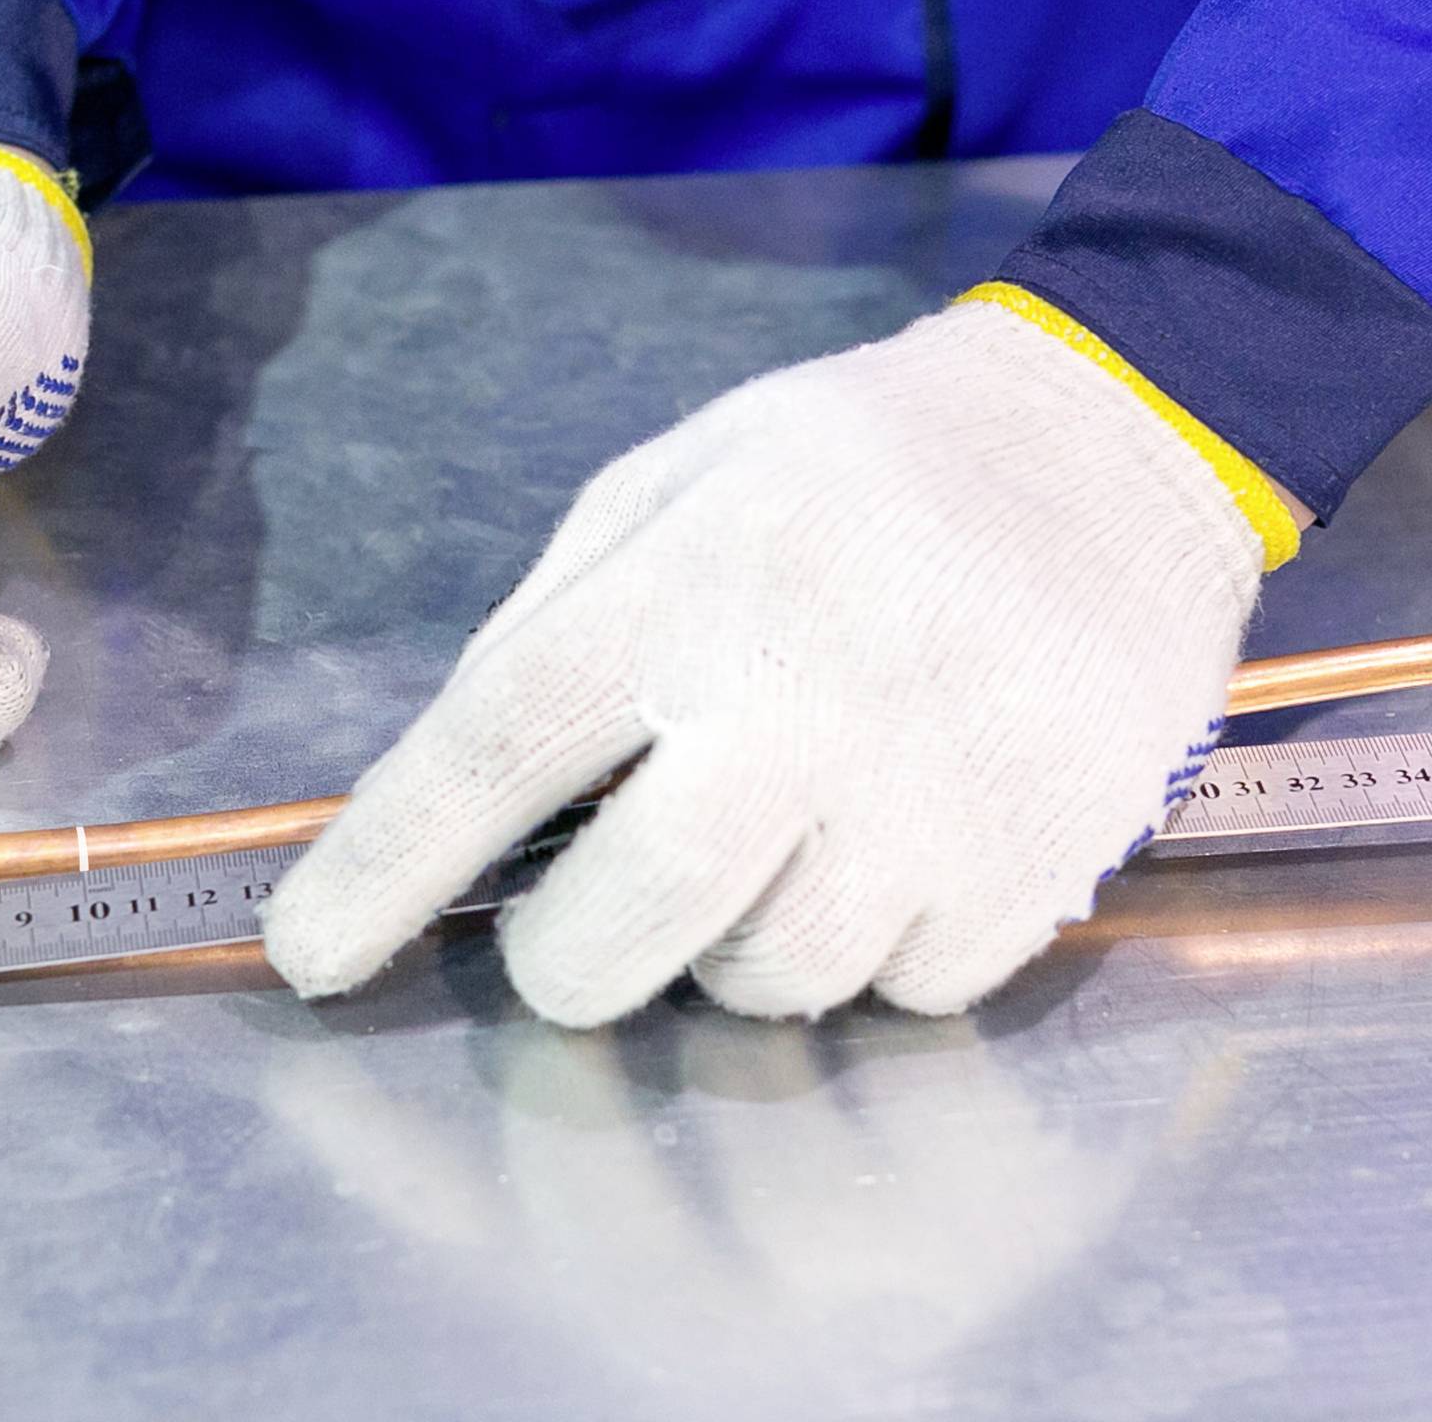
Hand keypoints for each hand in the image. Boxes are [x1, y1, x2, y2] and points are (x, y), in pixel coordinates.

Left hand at [262, 290, 1282, 1023]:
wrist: (1117, 438)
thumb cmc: (867, 462)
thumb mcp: (681, 474)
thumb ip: (563, 618)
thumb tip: (465, 789)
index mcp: (697, 580)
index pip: (497, 746)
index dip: (387, 866)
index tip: (313, 955)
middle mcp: (812, 699)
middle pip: (627, 923)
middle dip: (568, 962)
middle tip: (581, 926)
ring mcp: (937, 795)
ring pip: (769, 983)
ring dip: (733, 952)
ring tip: (777, 843)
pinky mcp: (1043, 861)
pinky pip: (906, 992)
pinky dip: (872, 953)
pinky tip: (891, 849)